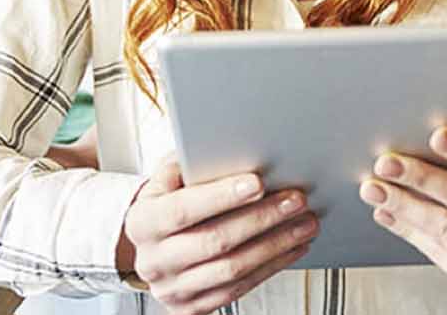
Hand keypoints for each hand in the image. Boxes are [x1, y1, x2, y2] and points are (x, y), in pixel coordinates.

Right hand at [117, 158, 316, 314]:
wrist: (152, 250)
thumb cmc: (165, 206)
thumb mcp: (165, 180)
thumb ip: (188, 165)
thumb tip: (223, 148)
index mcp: (142, 222)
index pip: (182, 209)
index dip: (220, 196)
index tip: (257, 182)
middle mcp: (154, 260)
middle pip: (214, 241)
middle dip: (261, 218)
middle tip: (294, 200)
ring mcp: (173, 288)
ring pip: (232, 269)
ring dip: (275, 245)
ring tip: (303, 223)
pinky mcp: (193, 307)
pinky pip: (239, 289)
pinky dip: (271, 266)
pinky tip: (291, 247)